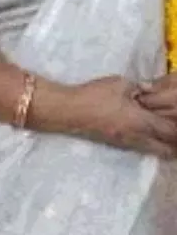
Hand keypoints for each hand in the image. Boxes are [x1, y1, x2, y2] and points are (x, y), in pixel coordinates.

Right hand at [41, 76, 176, 158]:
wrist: (69, 110)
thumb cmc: (94, 95)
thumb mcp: (119, 83)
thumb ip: (139, 87)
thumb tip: (149, 89)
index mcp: (141, 122)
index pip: (171, 131)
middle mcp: (138, 137)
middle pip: (166, 150)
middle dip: (174, 144)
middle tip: (172, 133)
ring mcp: (126, 142)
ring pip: (152, 150)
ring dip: (161, 144)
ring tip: (161, 133)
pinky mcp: (115, 143)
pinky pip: (139, 147)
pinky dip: (147, 142)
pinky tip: (141, 130)